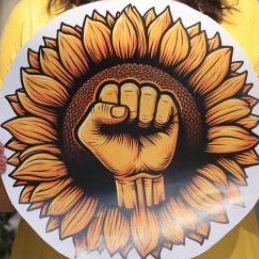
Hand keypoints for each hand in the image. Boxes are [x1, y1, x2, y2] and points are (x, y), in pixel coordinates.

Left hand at [78, 81, 178, 207]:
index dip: (111, 107)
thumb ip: (95, 114)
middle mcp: (131, 98)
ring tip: (142, 127)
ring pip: (149, 90)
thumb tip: (122, 110)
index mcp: (111, 99)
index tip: (112, 125)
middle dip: (128, 110)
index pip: (111, 88)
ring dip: (144, 113)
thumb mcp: (90, 135)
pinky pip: (166, 99)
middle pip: (130, 87)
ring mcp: (150, 104)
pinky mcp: (168, 113)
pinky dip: (160, 115)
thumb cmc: (111, 151)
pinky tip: (156, 127)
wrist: (135, 171)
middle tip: (129, 126)